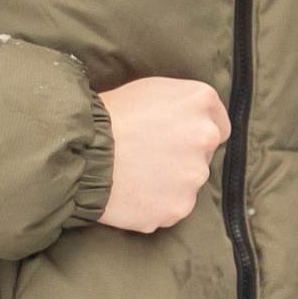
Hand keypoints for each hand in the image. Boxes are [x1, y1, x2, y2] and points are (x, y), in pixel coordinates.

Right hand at [98, 76, 230, 231]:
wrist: (78, 151)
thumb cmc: (108, 116)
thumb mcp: (151, 90)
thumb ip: (184, 106)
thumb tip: (196, 122)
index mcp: (202, 101)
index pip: (219, 127)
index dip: (193, 132)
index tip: (173, 137)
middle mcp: (206, 137)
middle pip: (204, 157)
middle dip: (181, 158)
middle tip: (146, 155)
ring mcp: (194, 176)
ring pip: (188, 184)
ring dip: (169, 183)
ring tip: (135, 174)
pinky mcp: (178, 207)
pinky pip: (170, 208)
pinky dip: (154, 205)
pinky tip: (132, 192)